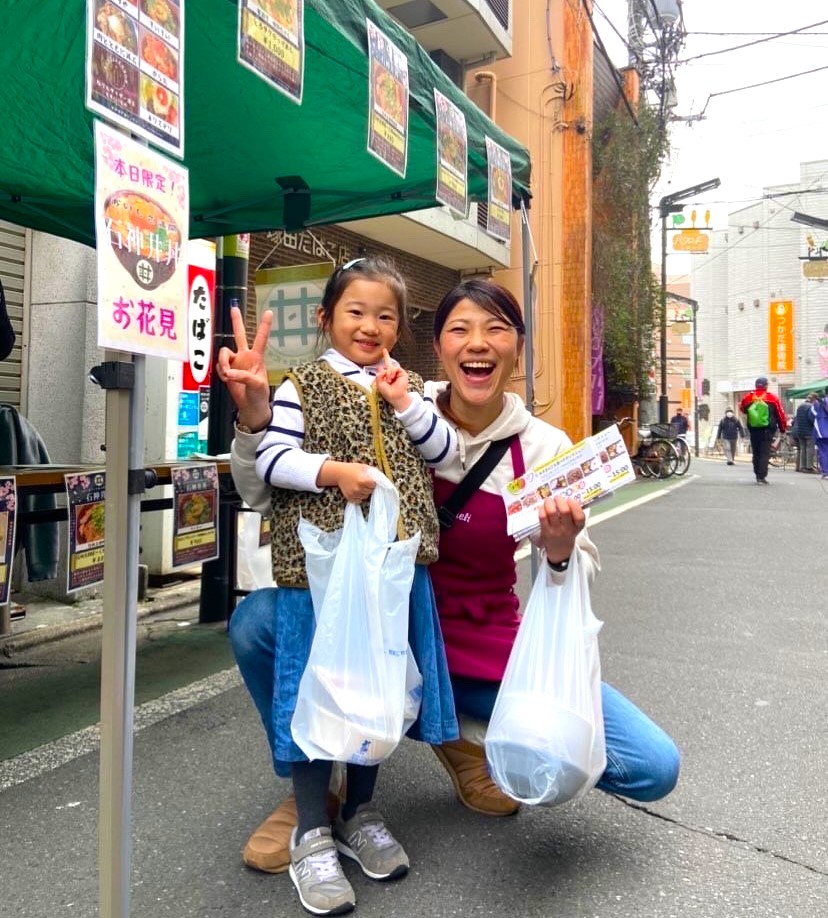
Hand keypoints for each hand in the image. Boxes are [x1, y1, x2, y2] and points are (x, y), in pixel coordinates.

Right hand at [216, 307, 272, 429]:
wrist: (250, 408)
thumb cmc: (259, 396)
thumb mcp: (257, 385)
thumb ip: (243, 376)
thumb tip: (229, 372)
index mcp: (257, 358)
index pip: (261, 338)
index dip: (264, 326)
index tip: (268, 312)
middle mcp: (245, 357)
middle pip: (240, 335)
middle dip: (236, 321)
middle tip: (233, 307)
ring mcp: (235, 363)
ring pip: (224, 352)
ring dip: (223, 362)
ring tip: (227, 373)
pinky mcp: (226, 370)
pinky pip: (219, 365)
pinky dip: (221, 372)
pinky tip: (227, 379)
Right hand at [318, 461, 376, 501]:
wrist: (338, 473)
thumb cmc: (352, 468)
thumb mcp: (364, 467)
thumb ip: (373, 472)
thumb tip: (382, 479)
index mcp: (363, 480)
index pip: (374, 485)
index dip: (373, 482)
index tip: (370, 479)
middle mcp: (358, 489)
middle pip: (370, 491)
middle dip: (369, 487)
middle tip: (364, 482)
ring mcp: (353, 494)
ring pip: (365, 496)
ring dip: (364, 492)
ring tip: (360, 486)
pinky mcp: (349, 498)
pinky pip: (359, 500)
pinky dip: (359, 497)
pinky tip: (356, 490)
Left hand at [374, 348, 411, 411]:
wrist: (395, 396)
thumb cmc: (387, 392)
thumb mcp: (379, 384)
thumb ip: (378, 375)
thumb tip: (381, 368)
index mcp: (385, 376)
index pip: (384, 366)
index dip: (384, 359)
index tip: (384, 350)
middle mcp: (391, 374)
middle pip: (388, 363)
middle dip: (386, 356)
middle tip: (384, 351)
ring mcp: (397, 373)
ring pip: (390, 367)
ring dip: (388, 373)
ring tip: (389, 380)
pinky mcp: (402, 373)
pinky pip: (396, 368)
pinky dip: (392, 372)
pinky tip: (392, 378)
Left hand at [537, 494, 585, 563]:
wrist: (560, 550)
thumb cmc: (568, 532)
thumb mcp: (575, 525)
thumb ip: (575, 513)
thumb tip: (570, 494)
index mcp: (578, 527)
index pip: (580, 517)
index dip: (575, 506)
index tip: (570, 499)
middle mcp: (567, 529)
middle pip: (565, 511)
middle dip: (560, 500)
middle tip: (557, 498)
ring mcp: (556, 531)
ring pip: (552, 512)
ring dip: (549, 502)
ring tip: (549, 500)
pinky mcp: (545, 531)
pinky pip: (542, 517)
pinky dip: (542, 509)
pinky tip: (543, 507)